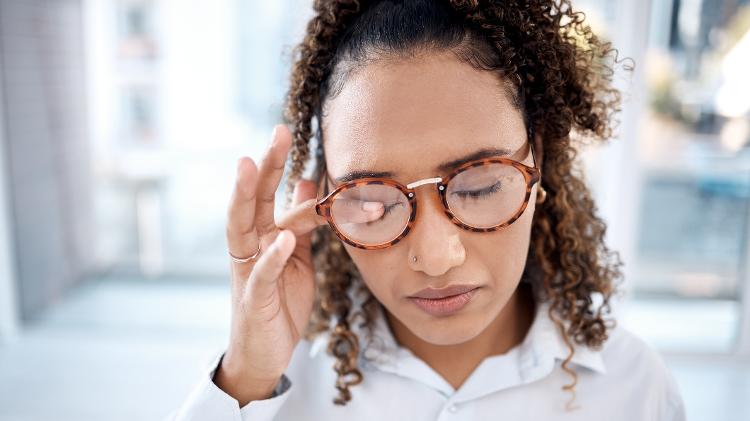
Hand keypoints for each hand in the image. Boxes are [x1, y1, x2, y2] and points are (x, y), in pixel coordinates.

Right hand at [214, 124, 325, 404]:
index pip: (268, 194)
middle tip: (277, 133)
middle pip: (252, 200)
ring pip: (242, 228)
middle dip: (264, 166)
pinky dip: (271, 256)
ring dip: (247, 197)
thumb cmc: (280, 301)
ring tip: (254, 167)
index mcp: (261, 235)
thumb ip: (299, 222)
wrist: (265, 352)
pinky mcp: (254, 299)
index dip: (276, 164)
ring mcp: (248, 271)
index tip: (286, 132)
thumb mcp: (295, 255)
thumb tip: (307, 182)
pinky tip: (281, 238)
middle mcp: (249, 247)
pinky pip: (261, 274)